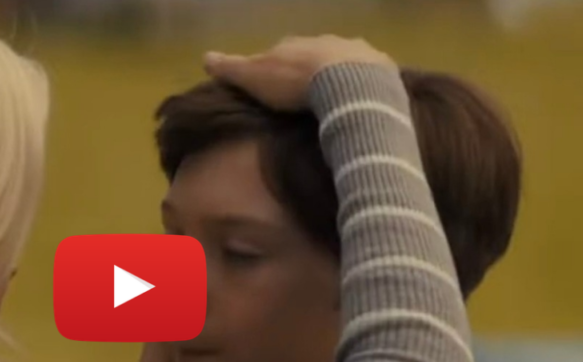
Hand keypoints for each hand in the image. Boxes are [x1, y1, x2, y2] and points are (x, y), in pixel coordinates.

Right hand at [203, 35, 394, 110]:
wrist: (345, 82)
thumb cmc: (294, 82)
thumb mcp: (254, 76)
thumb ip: (231, 67)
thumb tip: (204, 56)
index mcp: (292, 44)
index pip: (279, 52)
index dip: (276, 68)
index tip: (275, 86)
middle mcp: (323, 41)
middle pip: (311, 54)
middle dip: (308, 69)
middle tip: (306, 94)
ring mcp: (353, 50)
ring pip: (341, 60)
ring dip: (337, 74)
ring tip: (335, 98)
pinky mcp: (377, 66)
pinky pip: (368, 72)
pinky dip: (362, 82)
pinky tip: (361, 98)